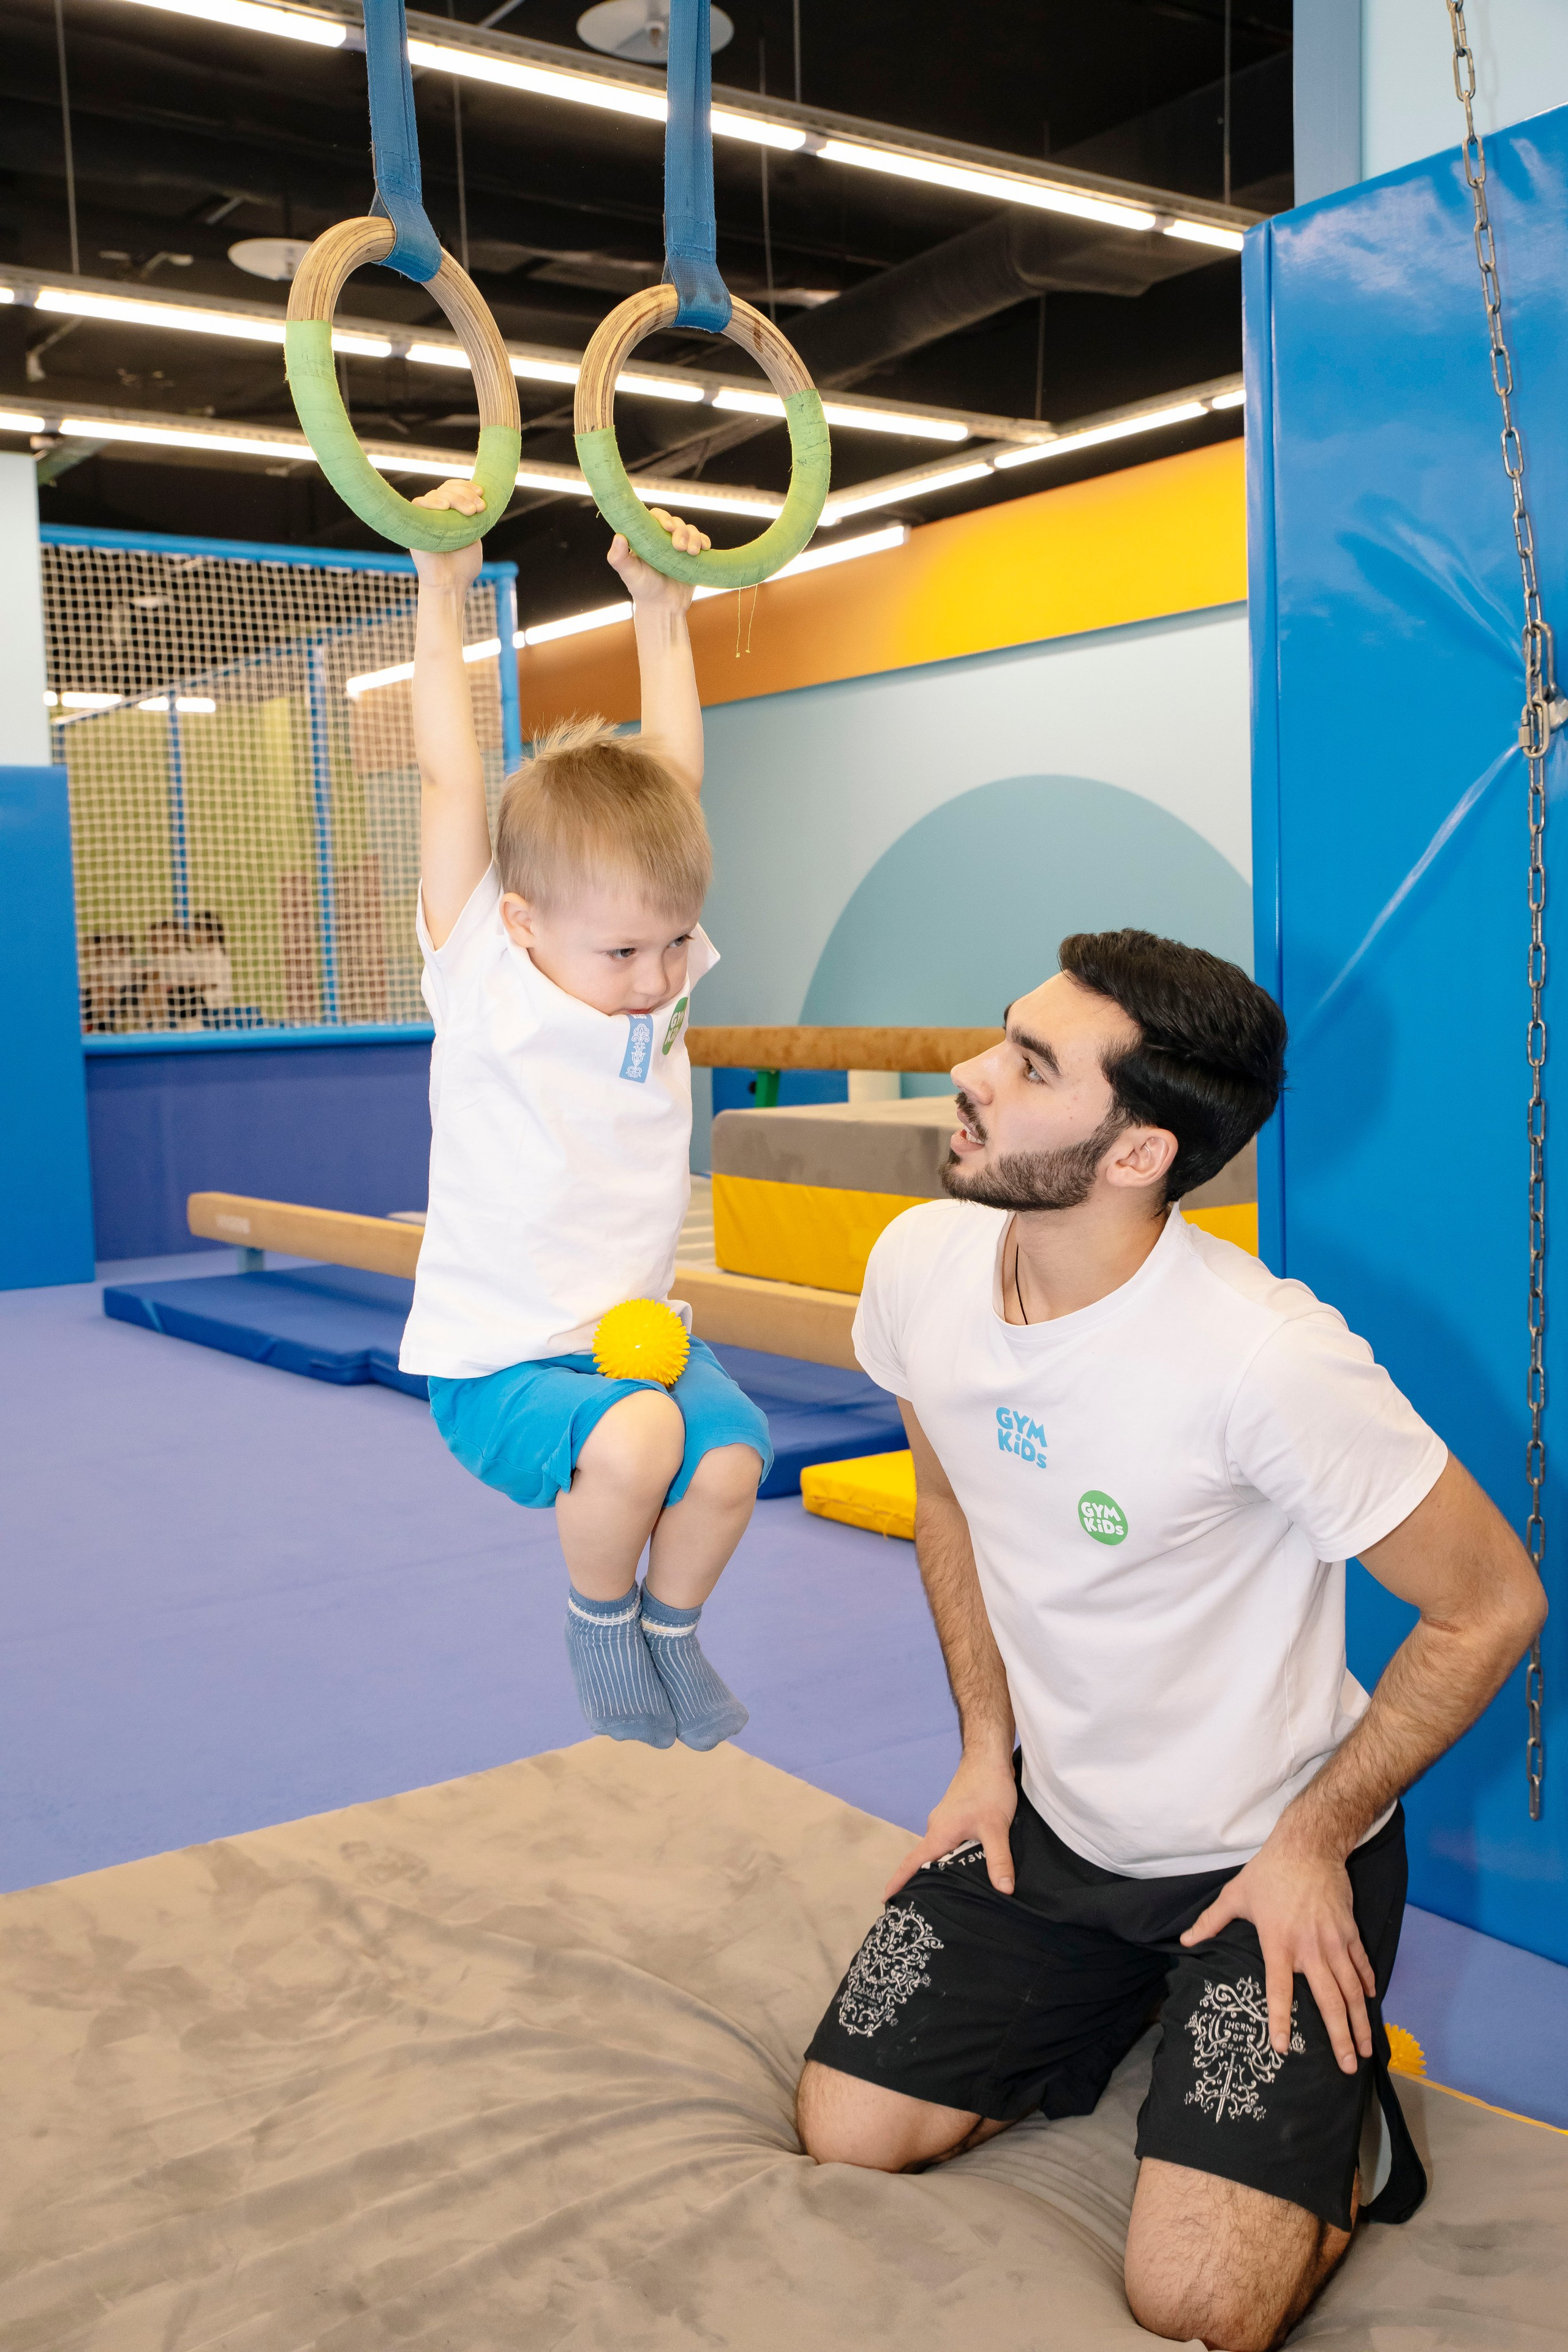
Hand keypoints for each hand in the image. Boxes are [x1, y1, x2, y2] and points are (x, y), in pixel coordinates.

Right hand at [410, 479, 486, 595]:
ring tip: (470, 512)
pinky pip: (419, 504)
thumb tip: (478, 498)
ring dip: (456, 498)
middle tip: (479, 508)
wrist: (450, 584)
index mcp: (451, 515)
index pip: (455, 489)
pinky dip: (432, 502)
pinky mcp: (413, 524)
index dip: (467, 487)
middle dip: (465, 494)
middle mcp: (436, 514)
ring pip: (436, 494)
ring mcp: (425, 518)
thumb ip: (474, 518)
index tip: (482, 494)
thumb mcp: (474, 536)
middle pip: (447, 489)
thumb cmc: (463, 566)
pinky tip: (445, 508)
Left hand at [607, 507, 710, 610]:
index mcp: (647, 538)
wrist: (663, 607)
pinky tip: (703, 549)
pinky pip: (701, 541)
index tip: (667, 527)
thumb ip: (618, 558)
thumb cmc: (643, 590)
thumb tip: (619, 537)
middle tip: (679, 547)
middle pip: (676, 523)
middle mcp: (663, 539)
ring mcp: (679, 546)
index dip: (663, 517)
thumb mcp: (629, 574)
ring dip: (694, 537)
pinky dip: (704, 541)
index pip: (656, 517)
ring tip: (691, 552)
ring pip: (690, 530)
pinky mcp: (692, 555)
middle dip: (681, 531)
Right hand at [884, 1745, 1017, 1899]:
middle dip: (920, 1882)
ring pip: (938, 1851)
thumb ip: (999, 1859)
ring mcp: (946, 1821)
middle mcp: (937, 1828)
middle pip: (924, 1860)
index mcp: (938, 1833)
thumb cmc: (988, 1789)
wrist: (989, 1758)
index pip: (912, 1862)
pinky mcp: (957, 1816)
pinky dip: (951, 1856)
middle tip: (922, 1907)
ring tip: (946, 1893)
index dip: (898, 1882)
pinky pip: (948, 1842)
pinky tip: (965, 1865)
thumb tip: (1004, 1890)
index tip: (885, 1900)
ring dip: (939, 1868)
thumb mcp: (995, 1827)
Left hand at [1180, 1823, 1375, 2071]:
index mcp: (1278, 1943)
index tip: (1283, 2049)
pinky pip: (1361, 1964)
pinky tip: (1370, 2002)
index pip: (1278, 1990)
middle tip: (1348, 2067)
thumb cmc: (1268, 1872)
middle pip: (1328, 2000)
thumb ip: (1210, 1921)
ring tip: (1366, 2048)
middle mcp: (1309, 1948)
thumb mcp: (1235, 1895)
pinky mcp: (1349, 1930)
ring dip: (1360, 2021)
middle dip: (1339, 2037)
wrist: (1308, 1845)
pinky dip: (1367, 1985)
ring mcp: (1333, 1941)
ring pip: (1351, 1989)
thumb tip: (1185, 1940)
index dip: (1280, 2021)